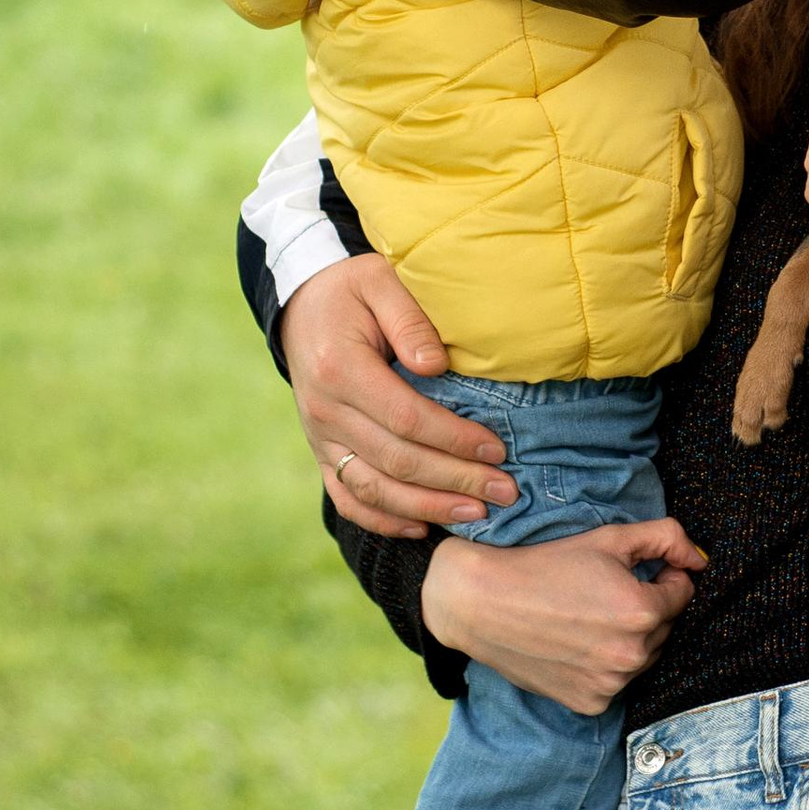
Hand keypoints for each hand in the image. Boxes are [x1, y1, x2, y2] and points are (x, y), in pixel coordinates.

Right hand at [278, 257, 515, 538]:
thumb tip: (435, 366)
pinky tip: (423, 527)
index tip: (497, 448)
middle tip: (506, 491)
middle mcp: (324, 412)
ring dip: (428, 507)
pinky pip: (349, 498)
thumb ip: (410, 320)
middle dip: (456, 480)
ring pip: (374, 489)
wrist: (302, 306)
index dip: (454, 439)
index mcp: (340, 369)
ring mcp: (320, 438)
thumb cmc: (353, 291)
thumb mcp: (381, 282)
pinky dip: (384, 520)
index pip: (406, 417)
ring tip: (478, 513)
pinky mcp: (321, 453)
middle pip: (396, 461)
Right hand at [422, 522, 706, 716]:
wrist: (482, 603)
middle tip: (601, 594)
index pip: (682, 593)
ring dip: (628, 639)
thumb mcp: (609, 538)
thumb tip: (700, 560)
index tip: (627, 573)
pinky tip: (576, 645)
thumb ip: (666, 538)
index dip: (660, 577)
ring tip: (587, 619)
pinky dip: (605, 666)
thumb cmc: (545, 565)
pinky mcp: (590, 704)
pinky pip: (616, 682)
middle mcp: (632, 655)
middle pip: (664, 627)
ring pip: (642, 657)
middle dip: (645, 608)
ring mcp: (611, 684)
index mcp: (643, 611)